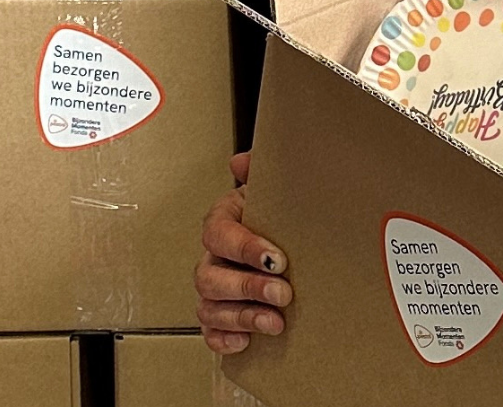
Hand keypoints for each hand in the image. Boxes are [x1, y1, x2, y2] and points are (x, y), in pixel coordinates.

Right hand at [197, 151, 292, 353]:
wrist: (293, 241)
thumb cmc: (280, 215)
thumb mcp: (275, 189)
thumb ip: (261, 171)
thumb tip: (242, 161)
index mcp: (224, 221)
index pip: (218, 234)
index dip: (244, 248)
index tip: (277, 259)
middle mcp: (213, 257)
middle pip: (210, 277)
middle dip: (247, 288)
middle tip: (283, 293)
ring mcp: (214, 289)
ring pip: (209, 307)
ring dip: (242, 317)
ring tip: (276, 322)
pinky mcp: (221, 316)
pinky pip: (210, 332)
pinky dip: (224, 339)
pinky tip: (247, 341)